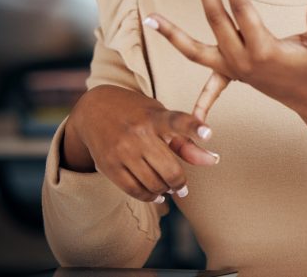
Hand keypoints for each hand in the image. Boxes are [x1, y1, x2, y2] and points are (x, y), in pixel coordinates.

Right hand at [62, 85, 218, 202]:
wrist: (94, 110)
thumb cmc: (138, 113)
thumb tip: (212, 161)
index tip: (209, 133)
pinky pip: (133, 190)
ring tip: (169, 189)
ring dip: (165, 190)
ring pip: (152, 183)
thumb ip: (186, 140)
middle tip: (183, 187)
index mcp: (156, 117)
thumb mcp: (161, 117)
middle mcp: (139, 133)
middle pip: (169, 169)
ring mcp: (122, 150)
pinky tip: (156, 195)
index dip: (194, 127)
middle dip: (180, 183)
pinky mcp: (109, 165)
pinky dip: (148, 196)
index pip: (178, 121)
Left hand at [143, 0, 306, 137]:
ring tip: (150, 18)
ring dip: (172, 34)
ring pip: (195, 52)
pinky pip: (205, 79)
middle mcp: (242, 61)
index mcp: (264, 49)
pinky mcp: (230, 74)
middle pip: (216, 20)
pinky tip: (171, 72)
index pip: (242, 10)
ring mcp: (232, 70)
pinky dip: (189, 79)